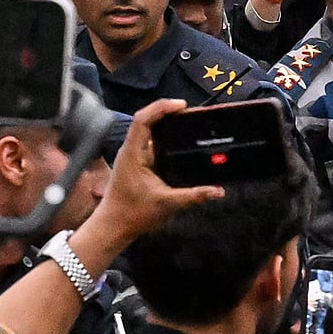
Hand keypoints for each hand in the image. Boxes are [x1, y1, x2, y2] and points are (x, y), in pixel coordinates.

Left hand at [84, 98, 224, 248]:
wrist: (114, 227)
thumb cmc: (133, 214)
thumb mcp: (168, 204)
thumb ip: (195, 195)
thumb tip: (218, 191)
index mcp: (133, 154)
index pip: (142, 120)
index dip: (161, 108)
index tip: (181, 106)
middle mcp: (131, 151)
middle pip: (146, 120)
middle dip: (167, 111)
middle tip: (189, 111)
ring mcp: (134, 156)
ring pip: (148, 130)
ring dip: (166, 122)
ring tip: (187, 120)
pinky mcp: (138, 163)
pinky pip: (152, 142)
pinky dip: (165, 136)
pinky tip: (180, 140)